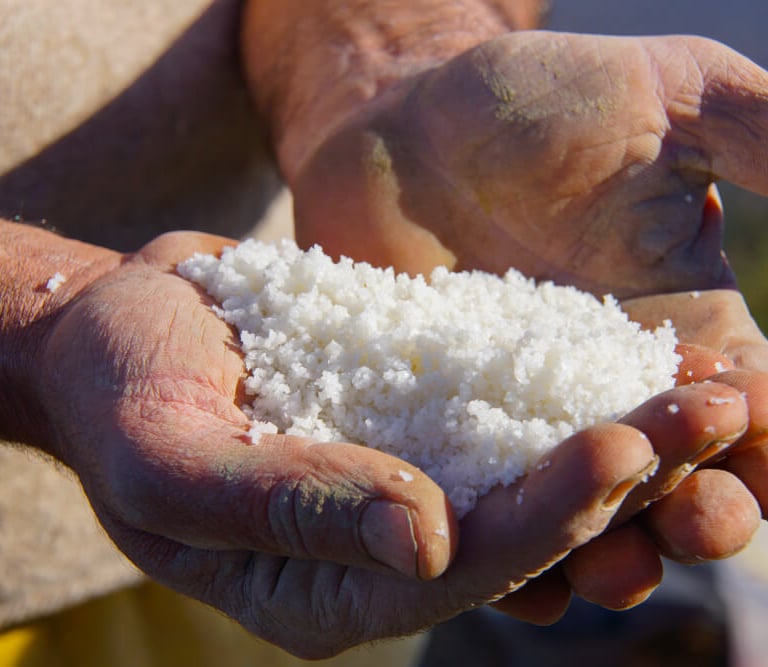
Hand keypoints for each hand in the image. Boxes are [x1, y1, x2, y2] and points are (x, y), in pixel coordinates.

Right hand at [34, 231, 753, 656]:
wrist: (118, 328)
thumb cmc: (120, 394)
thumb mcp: (168, 455)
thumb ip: (283, 505)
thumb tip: (426, 540)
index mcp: (322, 585)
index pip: (457, 569)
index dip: (543, 517)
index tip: (621, 449)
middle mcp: (381, 541)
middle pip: (519, 523)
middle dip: (621, 474)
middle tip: (715, 412)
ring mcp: (402, 473)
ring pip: (529, 465)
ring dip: (621, 427)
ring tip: (712, 383)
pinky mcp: (411, 410)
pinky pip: (500, 402)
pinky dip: (567, 380)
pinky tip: (631, 346)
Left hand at [289, 31, 767, 622]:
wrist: (402, 121)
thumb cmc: (529, 100)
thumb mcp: (667, 94)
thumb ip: (762, 135)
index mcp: (681, 323)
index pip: (743, 409)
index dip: (761, 442)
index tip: (751, 441)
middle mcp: (607, 384)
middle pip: (669, 476)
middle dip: (694, 512)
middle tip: (689, 522)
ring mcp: (521, 410)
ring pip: (575, 508)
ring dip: (600, 549)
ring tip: (602, 568)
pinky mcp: (445, 419)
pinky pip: (475, 496)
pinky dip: (492, 539)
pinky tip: (499, 569)